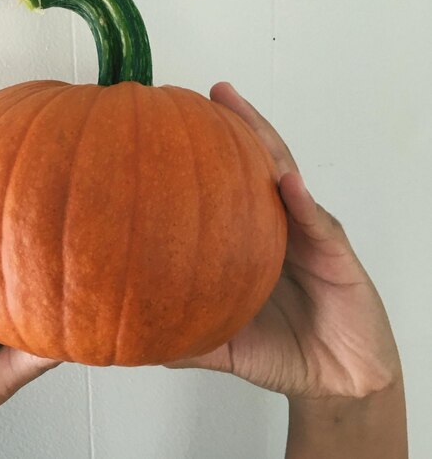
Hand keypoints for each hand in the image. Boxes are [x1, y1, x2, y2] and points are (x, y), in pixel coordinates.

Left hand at [167, 82, 406, 457]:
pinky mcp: (337, 255)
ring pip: (288, 179)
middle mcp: (279, 226)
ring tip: (240, 109)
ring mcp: (308, 234)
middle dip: (239, 125)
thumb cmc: (283, 350)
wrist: (338, 380)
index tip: (174, 124)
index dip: (206, 155)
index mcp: (252, 239)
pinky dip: (304, 204)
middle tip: (213, 93)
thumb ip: (187, 337)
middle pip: (259, 165)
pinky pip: (318, 225)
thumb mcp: (226, 344)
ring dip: (266, 143)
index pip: (229, 187)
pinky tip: (287, 184)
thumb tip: (134, 341)